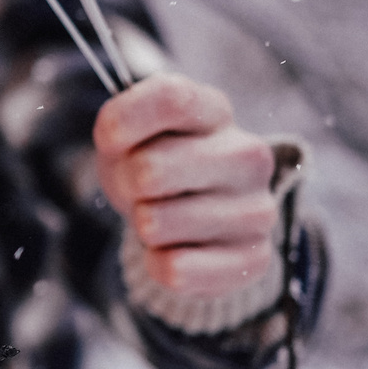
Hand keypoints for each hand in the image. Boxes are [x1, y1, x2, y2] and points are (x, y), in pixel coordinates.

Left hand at [93, 73, 279, 305]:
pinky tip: (175, 248)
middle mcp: (248, 156)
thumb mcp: (127, 134)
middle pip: (150, 170)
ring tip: (162, 215)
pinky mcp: (254, 259)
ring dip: (143, 224)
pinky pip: (175, 270)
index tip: (110, 139)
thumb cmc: (153, 164)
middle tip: (141, 187)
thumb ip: (118, 122)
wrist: (183, 216)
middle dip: (128, 183)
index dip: (126, 119)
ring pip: (155, 223)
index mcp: (216, 112)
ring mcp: (257, 210)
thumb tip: (115, 132)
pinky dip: (157, 262)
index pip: (171, 99)